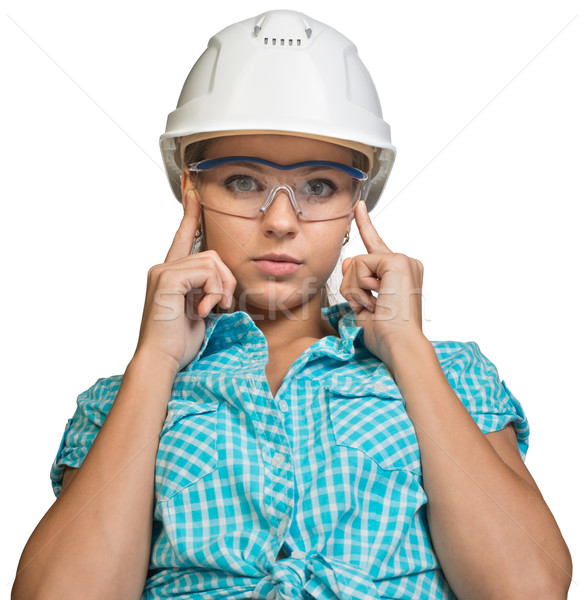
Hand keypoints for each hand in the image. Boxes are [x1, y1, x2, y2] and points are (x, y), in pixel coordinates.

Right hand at [133, 188, 236, 372]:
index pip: (183, 237)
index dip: (190, 214)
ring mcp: (163, 272)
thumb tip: (220, 281)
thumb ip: (205, 289)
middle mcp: (163, 268)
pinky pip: (206, 272)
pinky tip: (202, 311)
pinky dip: (213, 292)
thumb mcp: (198, 309)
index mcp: (170, 273)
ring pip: (212, 262)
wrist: (162, 360)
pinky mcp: (167, 279)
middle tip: (224, 304)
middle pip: (212, 254)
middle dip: (226, 280)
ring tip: (212, 309)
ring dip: (221, 288)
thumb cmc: (179, 341)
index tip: (193, 192)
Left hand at [340, 201, 425, 368]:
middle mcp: (406, 263)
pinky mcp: (396, 262)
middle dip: (353, 288)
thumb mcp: (364, 304)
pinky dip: (361, 287)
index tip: (358, 207)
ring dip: (356, 290)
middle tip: (373, 308)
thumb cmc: (386, 334)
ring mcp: (403, 261)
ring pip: (356, 264)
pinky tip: (378, 299)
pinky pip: (360, 266)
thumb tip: (350, 260)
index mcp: (401, 274)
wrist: (400, 345)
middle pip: (358, 262)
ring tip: (376, 306)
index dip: (366, 226)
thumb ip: (357, 280)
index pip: (376, 246)